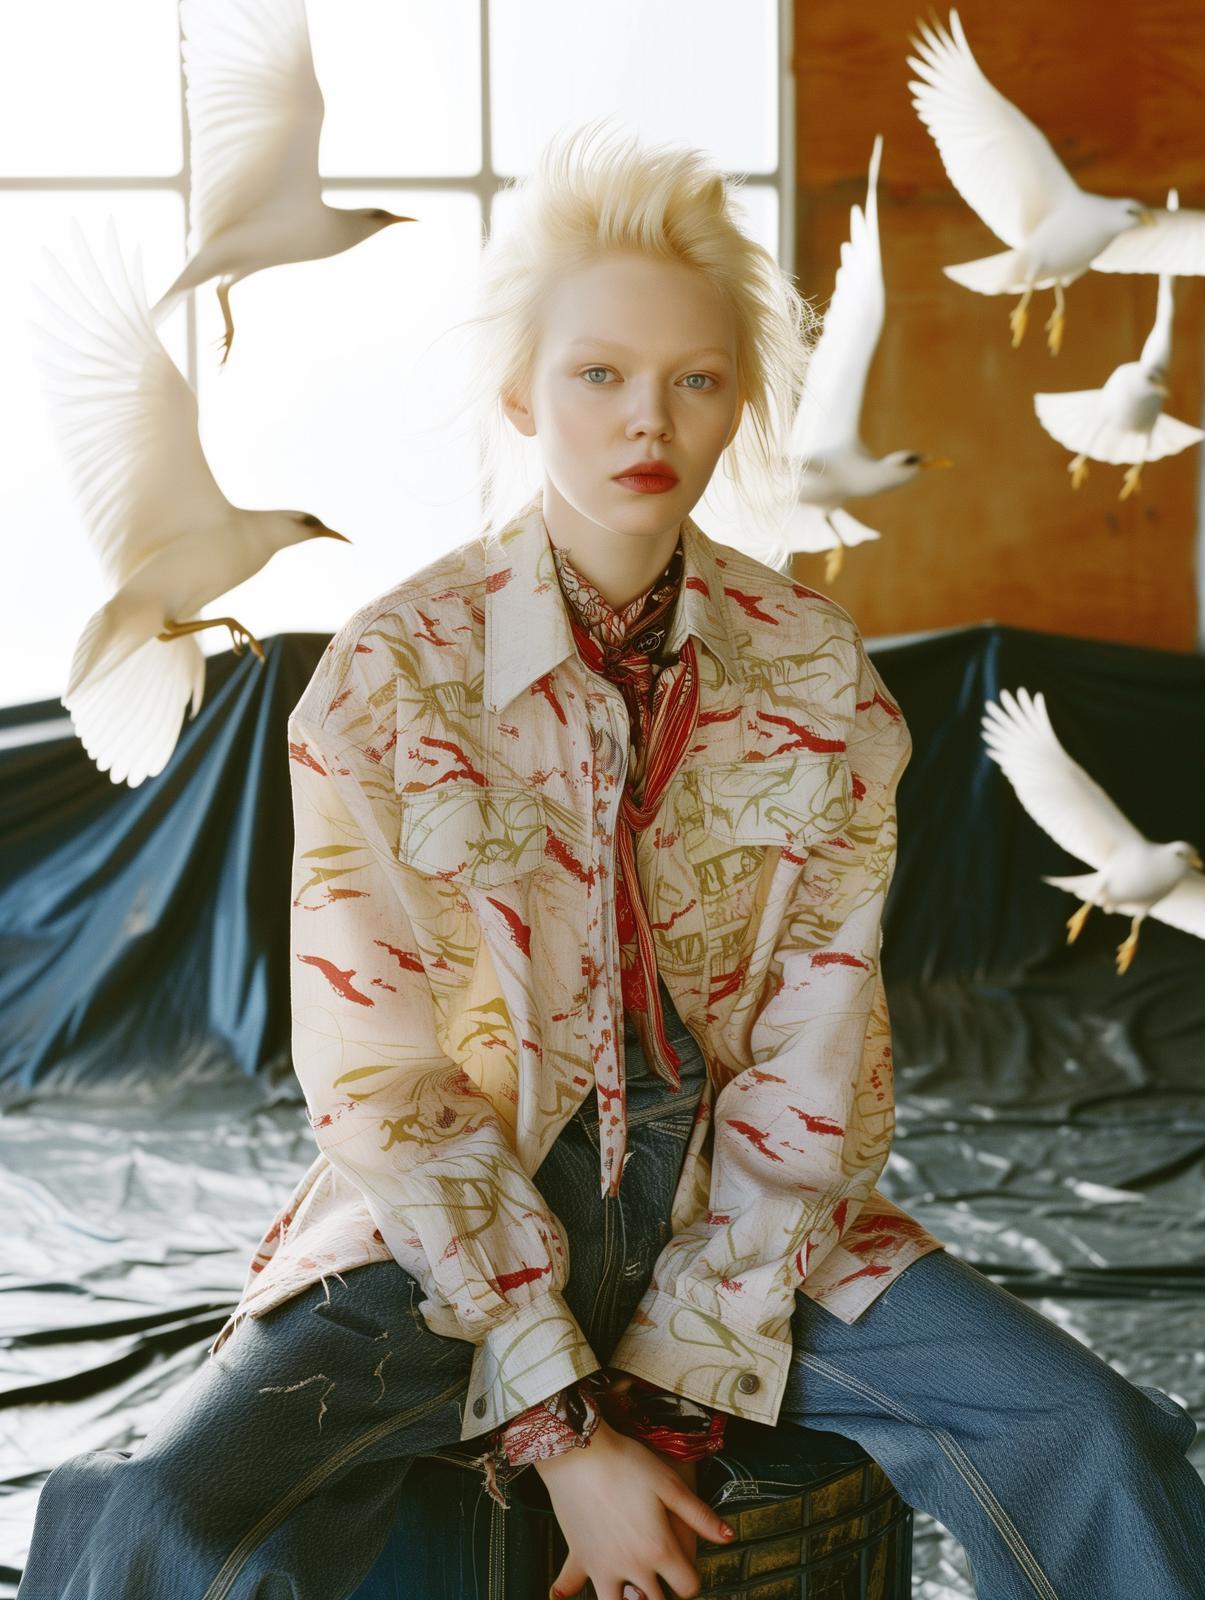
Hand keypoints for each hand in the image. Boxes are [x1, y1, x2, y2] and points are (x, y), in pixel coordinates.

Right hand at [536, 1419, 732, 1598]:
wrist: (579, 1449)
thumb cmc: (625, 1462)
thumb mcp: (670, 1484)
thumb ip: (700, 1515)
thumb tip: (728, 1536)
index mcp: (658, 1548)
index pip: (687, 1586)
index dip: (692, 1580)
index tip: (688, 1572)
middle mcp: (631, 1565)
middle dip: (662, 1597)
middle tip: (662, 1582)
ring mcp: (602, 1565)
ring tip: (631, 1590)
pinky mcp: (578, 1556)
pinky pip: (568, 1583)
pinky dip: (567, 1589)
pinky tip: (565, 1594)